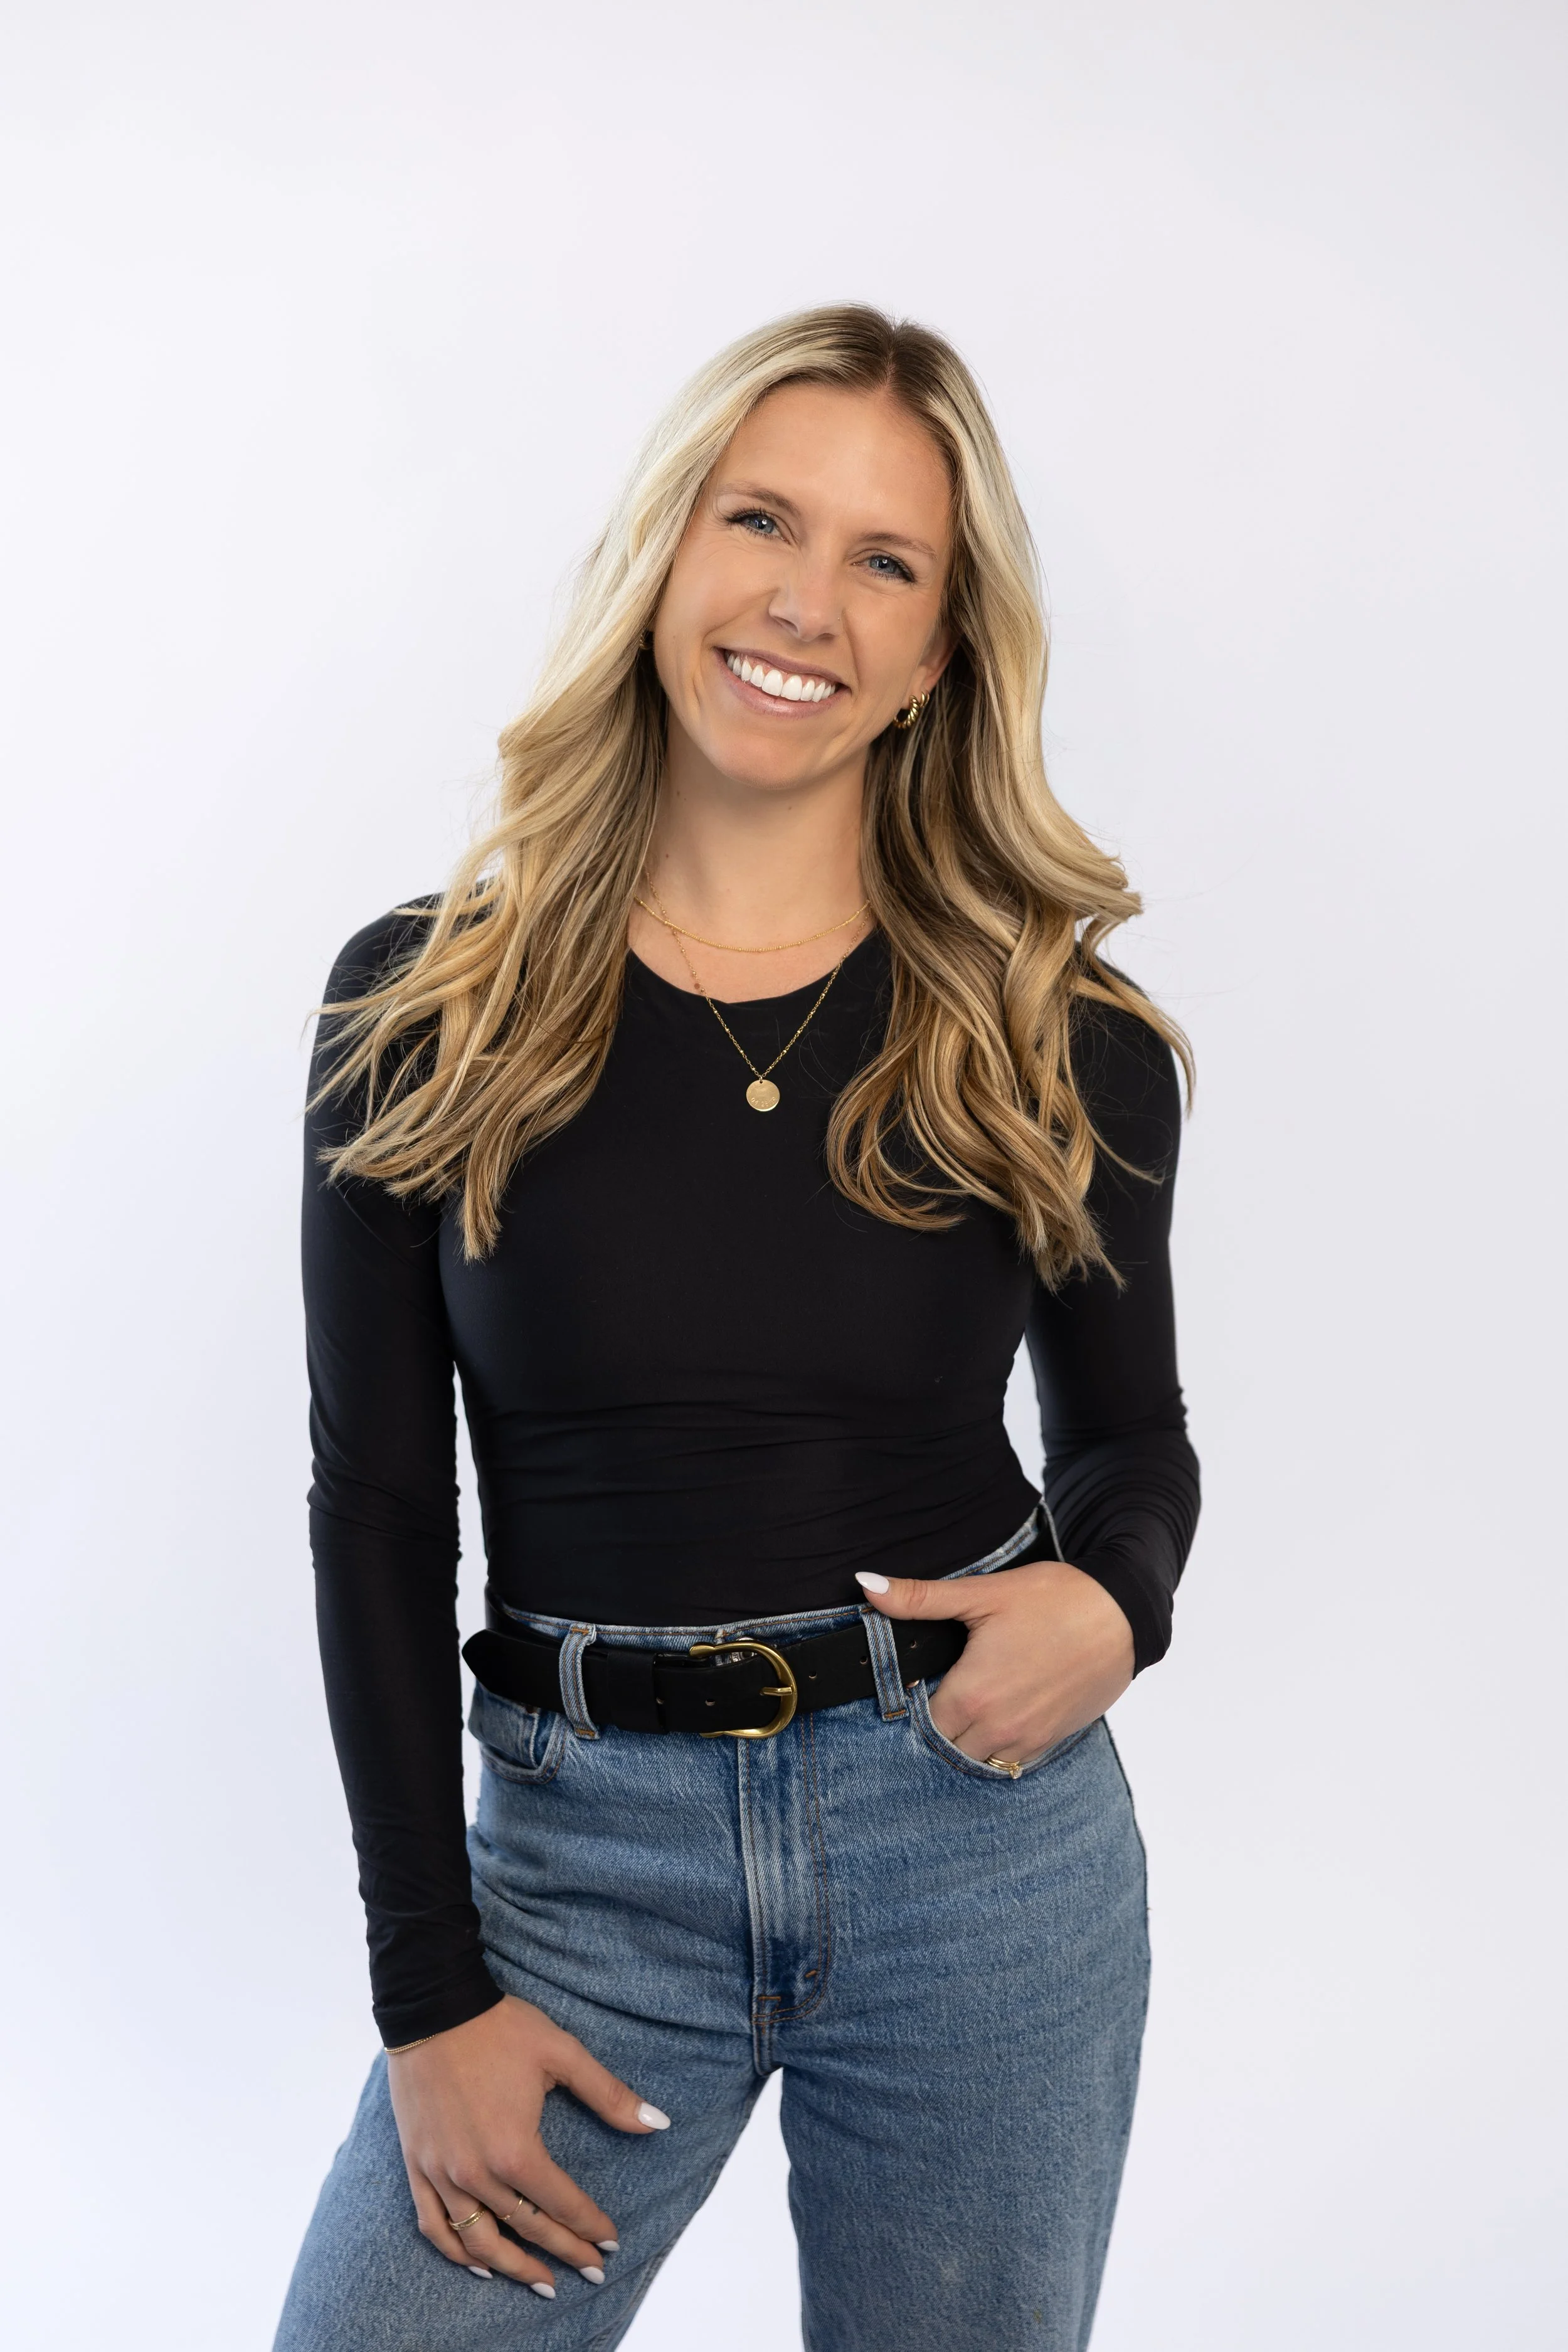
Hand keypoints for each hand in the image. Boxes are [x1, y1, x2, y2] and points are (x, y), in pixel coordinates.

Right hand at [386, 1993, 669, 2293]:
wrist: (433, 2006)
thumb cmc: (501, 2028)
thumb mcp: (563, 2054)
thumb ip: (610, 2095)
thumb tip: (659, 2124)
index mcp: (516, 2151)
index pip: (562, 2204)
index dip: (590, 2226)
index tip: (611, 2243)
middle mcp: (477, 2173)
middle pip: (527, 2227)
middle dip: (565, 2252)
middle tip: (593, 2271)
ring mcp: (441, 2173)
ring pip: (480, 2240)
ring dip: (513, 2267)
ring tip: (542, 2282)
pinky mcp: (416, 2165)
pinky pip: (433, 2225)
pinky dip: (456, 2251)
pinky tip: (478, 2263)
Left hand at [857, 1558, 1133, 1766]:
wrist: (1123, 1614)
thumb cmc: (1055, 1599)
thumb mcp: (982, 1593)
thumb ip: (919, 1598)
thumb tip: (866, 1583)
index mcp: (972, 1695)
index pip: (918, 1725)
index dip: (908, 1708)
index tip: (912, 1686)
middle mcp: (997, 1729)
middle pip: (944, 1749)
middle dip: (933, 1729)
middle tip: (934, 1696)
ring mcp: (1027, 1740)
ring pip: (976, 1762)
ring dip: (964, 1742)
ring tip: (963, 1707)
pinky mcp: (1051, 1741)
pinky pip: (1010, 1763)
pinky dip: (995, 1748)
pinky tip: (995, 1718)